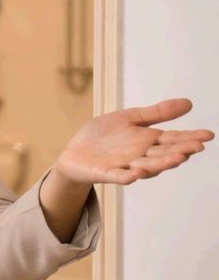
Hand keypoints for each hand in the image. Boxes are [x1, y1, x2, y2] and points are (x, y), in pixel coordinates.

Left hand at [54, 98, 211, 186]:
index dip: (190, 138)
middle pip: (164, 154)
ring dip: (161, 164)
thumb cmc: (103, 136)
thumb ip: (156, 113)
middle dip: (180, 151)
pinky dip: (129, 176)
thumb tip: (189, 103)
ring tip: (176, 158)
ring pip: (147, 167)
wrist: (74, 152)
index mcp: (148, 141)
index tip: (208, 136)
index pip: (173, 139)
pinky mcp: (106, 174)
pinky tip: (138, 172)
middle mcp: (141, 155)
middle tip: (196, 147)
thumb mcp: (130, 118)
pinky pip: (119, 176)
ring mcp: (125, 166)